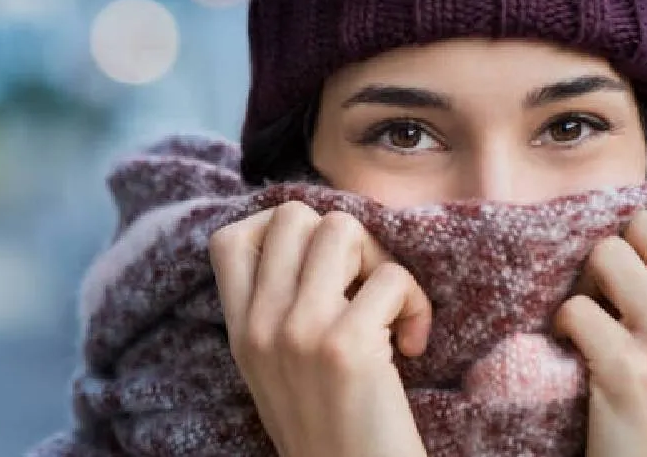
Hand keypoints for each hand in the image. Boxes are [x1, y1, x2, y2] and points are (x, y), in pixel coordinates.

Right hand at [209, 201, 431, 456]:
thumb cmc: (330, 431)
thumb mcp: (275, 371)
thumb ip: (276, 312)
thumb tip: (316, 242)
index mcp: (240, 332)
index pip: (230, 239)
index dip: (280, 231)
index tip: (317, 266)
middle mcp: (260, 326)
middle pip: (294, 216)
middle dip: (342, 240)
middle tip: (362, 287)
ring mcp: (300, 332)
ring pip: (341, 229)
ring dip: (379, 261)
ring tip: (387, 308)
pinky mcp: (347, 346)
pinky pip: (392, 278)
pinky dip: (416, 305)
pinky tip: (412, 346)